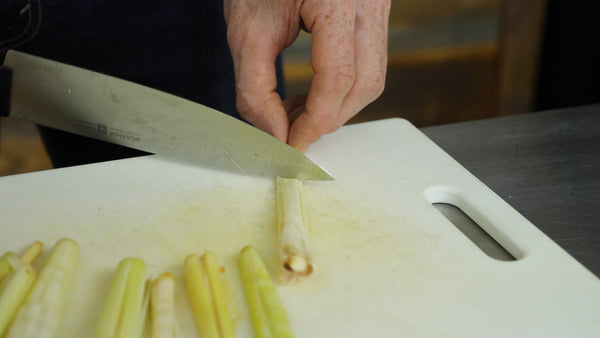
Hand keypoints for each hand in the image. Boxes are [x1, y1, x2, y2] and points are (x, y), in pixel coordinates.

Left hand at [224, 0, 389, 151]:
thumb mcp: (246, 29)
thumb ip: (255, 87)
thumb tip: (275, 135)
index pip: (338, 77)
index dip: (314, 120)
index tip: (290, 145)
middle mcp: (368, 0)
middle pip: (364, 83)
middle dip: (327, 118)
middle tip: (290, 132)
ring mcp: (377, 6)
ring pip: (372, 79)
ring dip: (336, 108)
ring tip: (297, 114)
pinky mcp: (374, 14)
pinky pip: (369, 64)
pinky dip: (342, 90)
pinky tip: (312, 94)